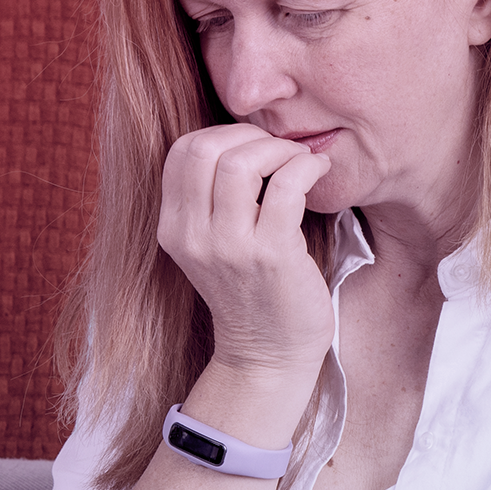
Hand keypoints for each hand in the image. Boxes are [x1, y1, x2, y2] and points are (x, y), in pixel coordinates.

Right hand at [158, 124, 335, 385]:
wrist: (267, 355)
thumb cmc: (251, 291)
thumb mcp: (212, 245)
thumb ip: (211, 200)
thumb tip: (242, 139)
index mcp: (173, 228)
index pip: (181, 151)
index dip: (221, 134)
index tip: (252, 146)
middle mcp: (192, 237)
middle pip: (204, 148)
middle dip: (249, 134)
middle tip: (279, 149)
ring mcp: (229, 248)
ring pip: (242, 163)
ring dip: (279, 149)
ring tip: (300, 161)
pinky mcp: (270, 256)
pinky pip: (286, 187)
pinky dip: (306, 167)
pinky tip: (318, 172)